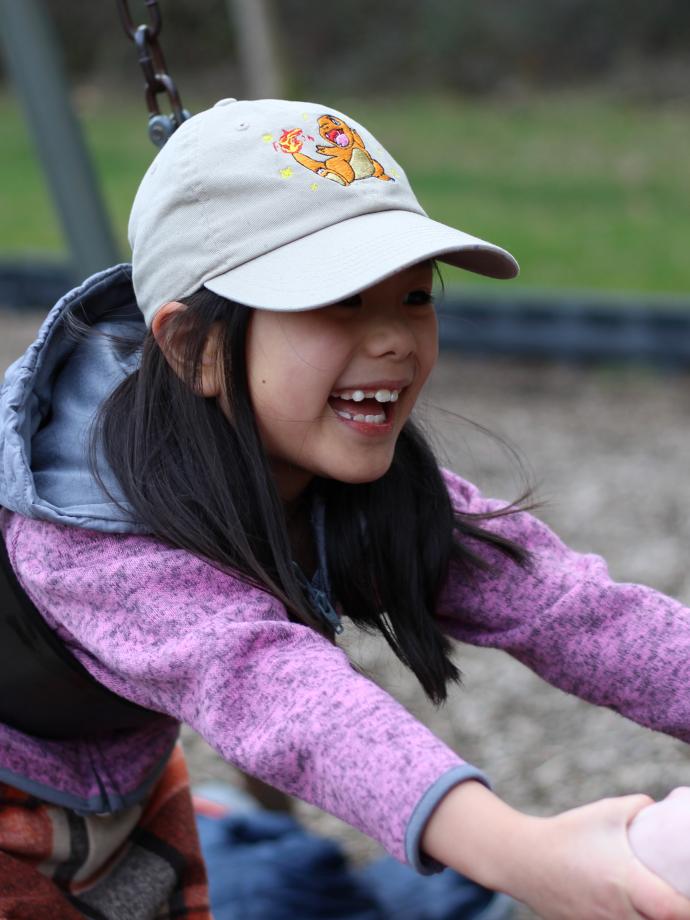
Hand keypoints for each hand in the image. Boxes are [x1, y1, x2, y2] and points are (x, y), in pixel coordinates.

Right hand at [422, 783, 689, 919]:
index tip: (689, 893)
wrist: (524, 859)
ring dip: (648, 915)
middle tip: (673, 893)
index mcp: (628, 884)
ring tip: (651, 899)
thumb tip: (657, 807)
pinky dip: (627, 916)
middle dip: (671, 911)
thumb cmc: (569, 833)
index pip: (675, 910)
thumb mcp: (606, 811)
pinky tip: (628, 905)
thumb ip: (637, 807)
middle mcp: (620, 912)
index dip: (689, 905)